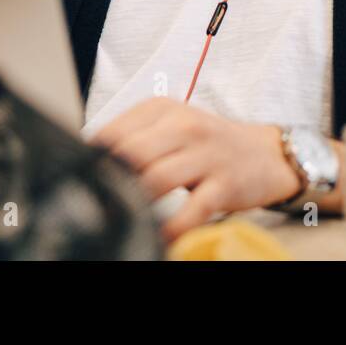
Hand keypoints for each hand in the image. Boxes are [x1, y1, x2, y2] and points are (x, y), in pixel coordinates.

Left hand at [88, 97, 302, 241]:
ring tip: (123, 219)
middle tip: (97, 203)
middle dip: (111, 181)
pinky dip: (172, 227)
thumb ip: (132, 139)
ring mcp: (206, 154)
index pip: (114, 131)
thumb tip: (86, 161)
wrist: (265, 153)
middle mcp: (183, 126)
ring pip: (157, 179)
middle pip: (132, 153)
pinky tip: (160, 236)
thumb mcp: (169, 127)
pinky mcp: (225, 183)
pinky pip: (192, 209)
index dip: (92, 159)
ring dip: (136, 203)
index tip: (80, 180)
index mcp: (162, 109)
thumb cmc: (207, 144)